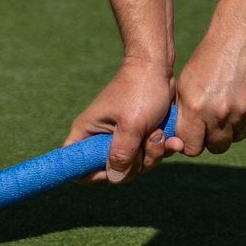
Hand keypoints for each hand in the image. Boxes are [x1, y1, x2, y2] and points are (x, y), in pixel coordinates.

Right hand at [66, 60, 184, 182]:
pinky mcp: (138, 135)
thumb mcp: (131, 125)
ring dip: (153, 153)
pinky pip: (148, 155)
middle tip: (148, 139)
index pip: (74, 165)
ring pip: (135, 165)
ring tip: (159, 132)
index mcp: (87, 133)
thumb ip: (122, 154)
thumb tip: (114, 178)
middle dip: (137, 162)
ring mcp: (120, 138)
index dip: (90, 174)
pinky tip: (171, 139)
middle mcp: (100, 138)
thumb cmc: (140, 90)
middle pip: (113, 171)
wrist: (158, 67)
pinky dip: (161, 149)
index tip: (113, 168)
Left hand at [172, 22, 245, 154]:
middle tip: (216, 118)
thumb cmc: (209, 57)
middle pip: (217, 147)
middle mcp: (220, 113)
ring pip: (239, 136)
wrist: (243, 33)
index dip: (194, 142)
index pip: (192, 148)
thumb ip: (183, 115)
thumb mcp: (186, 83)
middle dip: (215, 137)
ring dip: (235, 125)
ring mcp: (244, 111)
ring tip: (232, 101)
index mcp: (195, 108)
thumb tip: (182, 141)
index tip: (197, 134)